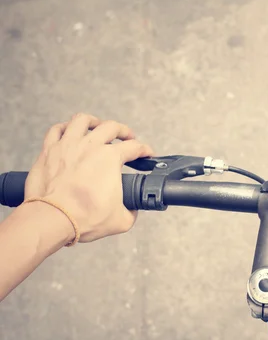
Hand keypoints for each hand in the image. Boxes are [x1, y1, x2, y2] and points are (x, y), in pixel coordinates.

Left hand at [25, 113, 153, 242]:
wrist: (53, 218)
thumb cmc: (83, 216)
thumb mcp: (121, 220)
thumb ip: (131, 211)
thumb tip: (131, 209)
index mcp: (110, 158)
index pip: (135, 147)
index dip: (145, 150)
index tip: (147, 154)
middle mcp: (90, 146)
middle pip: (111, 127)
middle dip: (124, 131)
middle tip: (128, 137)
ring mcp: (68, 145)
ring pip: (82, 120)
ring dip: (94, 121)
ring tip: (98, 126)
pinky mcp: (49, 151)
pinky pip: (56, 130)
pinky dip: (65, 128)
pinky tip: (69, 131)